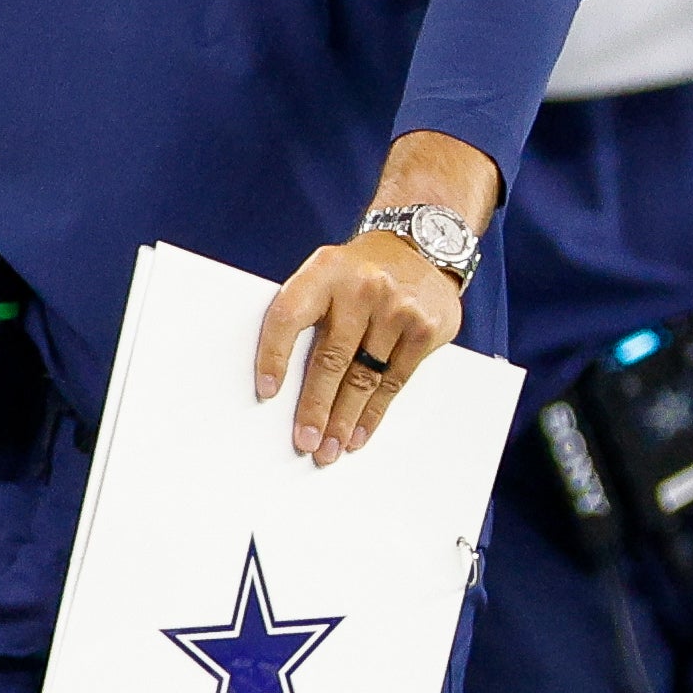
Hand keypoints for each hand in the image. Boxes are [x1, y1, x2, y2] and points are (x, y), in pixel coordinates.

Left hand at [255, 132, 493, 465]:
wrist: (420, 245)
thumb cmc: (359, 271)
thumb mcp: (327, 272)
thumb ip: (308, 312)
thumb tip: (279, 379)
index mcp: (325, 270)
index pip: (289, 315)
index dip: (274, 355)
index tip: (267, 392)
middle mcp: (362, 287)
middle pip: (331, 358)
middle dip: (315, 407)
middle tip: (305, 440)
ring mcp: (397, 308)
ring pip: (364, 378)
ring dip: (345, 420)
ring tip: (330, 447)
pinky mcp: (425, 329)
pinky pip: (395, 382)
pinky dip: (374, 413)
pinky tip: (360, 433)